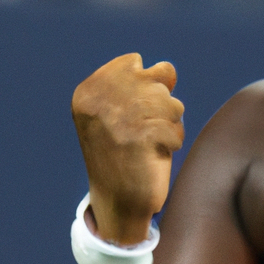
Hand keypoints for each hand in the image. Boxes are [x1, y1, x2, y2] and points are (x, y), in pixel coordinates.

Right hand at [72, 53, 183, 243]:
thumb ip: (139, 86)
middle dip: (163, 106)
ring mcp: (116, 118)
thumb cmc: (128, 153)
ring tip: (154, 142)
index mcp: (88, 91)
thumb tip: (168, 70)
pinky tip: (159, 153)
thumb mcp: (124, 114)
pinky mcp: (138, 138)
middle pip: (157, 80)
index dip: (149, 85)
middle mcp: (98, 101)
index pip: (134, 63)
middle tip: (149, 131)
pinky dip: (174, 141)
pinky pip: (175, 127)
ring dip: (171, 124)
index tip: (137, 114)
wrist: (120, 200)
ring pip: (170, 102)